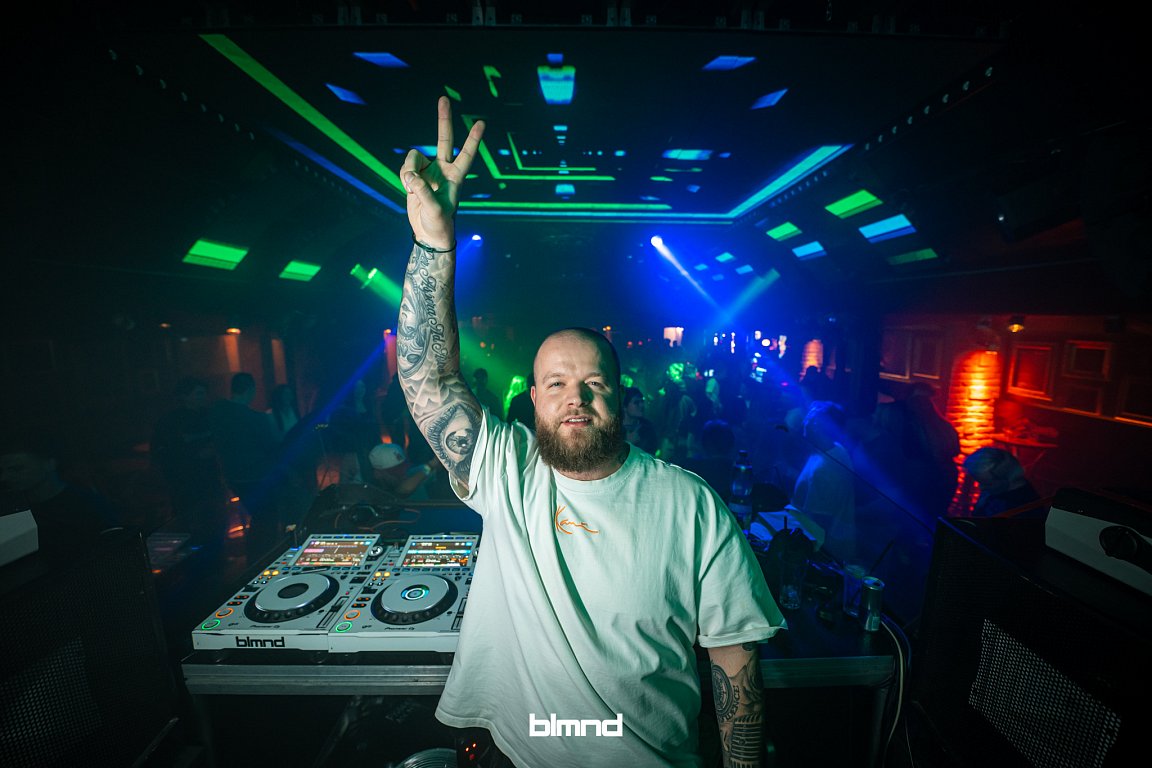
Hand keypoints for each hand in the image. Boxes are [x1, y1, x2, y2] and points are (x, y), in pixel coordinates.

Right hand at [401, 96, 485, 249]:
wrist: (428, 232)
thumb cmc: (439, 223)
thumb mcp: (435, 210)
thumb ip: (424, 192)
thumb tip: (412, 176)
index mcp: (456, 177)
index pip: (467, 155)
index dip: (473, 139)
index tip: (481, 123)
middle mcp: (443, 169)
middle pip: (444, 139)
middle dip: (443, 119)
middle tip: (444, 98)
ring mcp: (428, 170)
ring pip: (414, 156)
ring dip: (408, 171)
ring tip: (412, 190)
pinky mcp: (414, 174)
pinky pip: (405, 167)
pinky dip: (403, 177)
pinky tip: (408, 189)